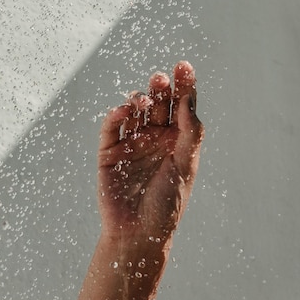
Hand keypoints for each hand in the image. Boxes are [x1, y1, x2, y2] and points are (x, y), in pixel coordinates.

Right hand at [97, 61, 203, 240]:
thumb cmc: (167, 203)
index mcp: (176, 142)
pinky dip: (117, 115)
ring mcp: (131, 143)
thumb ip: (189, 131)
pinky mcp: (109, 152)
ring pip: (135, 112)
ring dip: (140, 100)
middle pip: (158, 105)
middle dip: (160, 89)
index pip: (181, 107)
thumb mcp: (185, 165)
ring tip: (144, 100)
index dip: (183, 86)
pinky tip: (126, 110)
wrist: (138, 233)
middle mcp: (154, 139)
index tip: (184, 66)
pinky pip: (111, 127)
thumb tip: (189, 97)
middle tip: (161, 78)